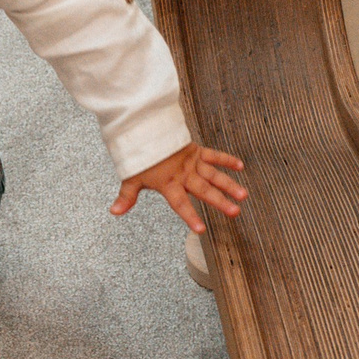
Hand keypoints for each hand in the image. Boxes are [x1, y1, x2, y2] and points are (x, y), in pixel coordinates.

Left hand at [111, 143, 247, 233]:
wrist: (144, 129)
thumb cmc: (138, 156)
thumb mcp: (131, 177)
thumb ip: (126, 197)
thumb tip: (114, 212)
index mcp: (168, 183)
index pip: (180, 204)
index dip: (190, 216)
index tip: (200, 230)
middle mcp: (184, 174)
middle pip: (204, 190)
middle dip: (220, 202)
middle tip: (235, 212)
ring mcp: (192, 162)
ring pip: (214, 175)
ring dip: (229, 184)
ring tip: (243, 195)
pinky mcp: (197, 151)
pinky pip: (214, 155)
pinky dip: (227, 159)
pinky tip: (241, 166)